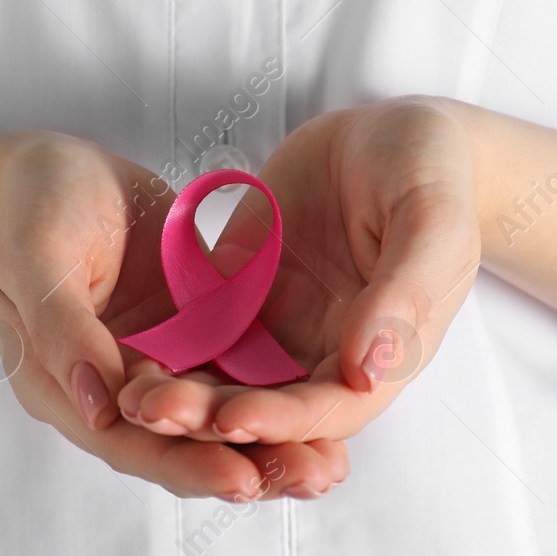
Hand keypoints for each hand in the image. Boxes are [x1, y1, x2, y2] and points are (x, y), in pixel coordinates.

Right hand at [0, 133, 349, 498]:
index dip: (184, 464)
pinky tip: (331, 400)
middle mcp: (113, 391)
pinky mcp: (192, 334)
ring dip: (274, 441)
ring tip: (334, 464)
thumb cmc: (29, 203)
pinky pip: (238, 371)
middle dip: (249, 464)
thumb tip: (97, 406)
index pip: (126, 442)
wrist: (55, 169)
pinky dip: (278, 391)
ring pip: (217, 418)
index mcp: (62, 386)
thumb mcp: (36, 253)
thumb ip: (61, 327)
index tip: (242, 478)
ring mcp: (157, 364)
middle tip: (316, 476)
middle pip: (181, 446)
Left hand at [117, 97, 485, 445]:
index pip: (330, 410)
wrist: (389, 133)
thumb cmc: (429, 170)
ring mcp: (283, 328)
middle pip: (269, 408)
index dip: (282, 422)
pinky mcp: (244, 297)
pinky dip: (169, 351)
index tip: (231, 418)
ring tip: (130, 397)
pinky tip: (125, 353)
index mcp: (384, 352)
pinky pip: (202, 334)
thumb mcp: (430, 218)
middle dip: (212, 419)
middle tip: (153, 412)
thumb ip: (405, 291)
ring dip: (183, 397)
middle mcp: (328, 354)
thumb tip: (369, 368)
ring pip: (228, 381)